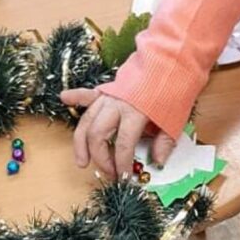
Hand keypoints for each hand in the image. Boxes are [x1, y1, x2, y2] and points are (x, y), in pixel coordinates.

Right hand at [60, 88, 176, 180]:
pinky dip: (75, 97)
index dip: (122, 164)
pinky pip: (87, 95)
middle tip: (108, 172)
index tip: (124, 177)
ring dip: (80, 143)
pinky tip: (64, 98)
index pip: (123, 145)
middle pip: (98, 136)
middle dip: (100, 158)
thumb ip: (165, 143)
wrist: (171, 61)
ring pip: (86, 121)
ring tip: (81, 161)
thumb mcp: (175, 120)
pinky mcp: (106, 90)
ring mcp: (108, 97)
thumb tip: (157, 162)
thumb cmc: (175, 90)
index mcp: (135, 113)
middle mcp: (116, 105)